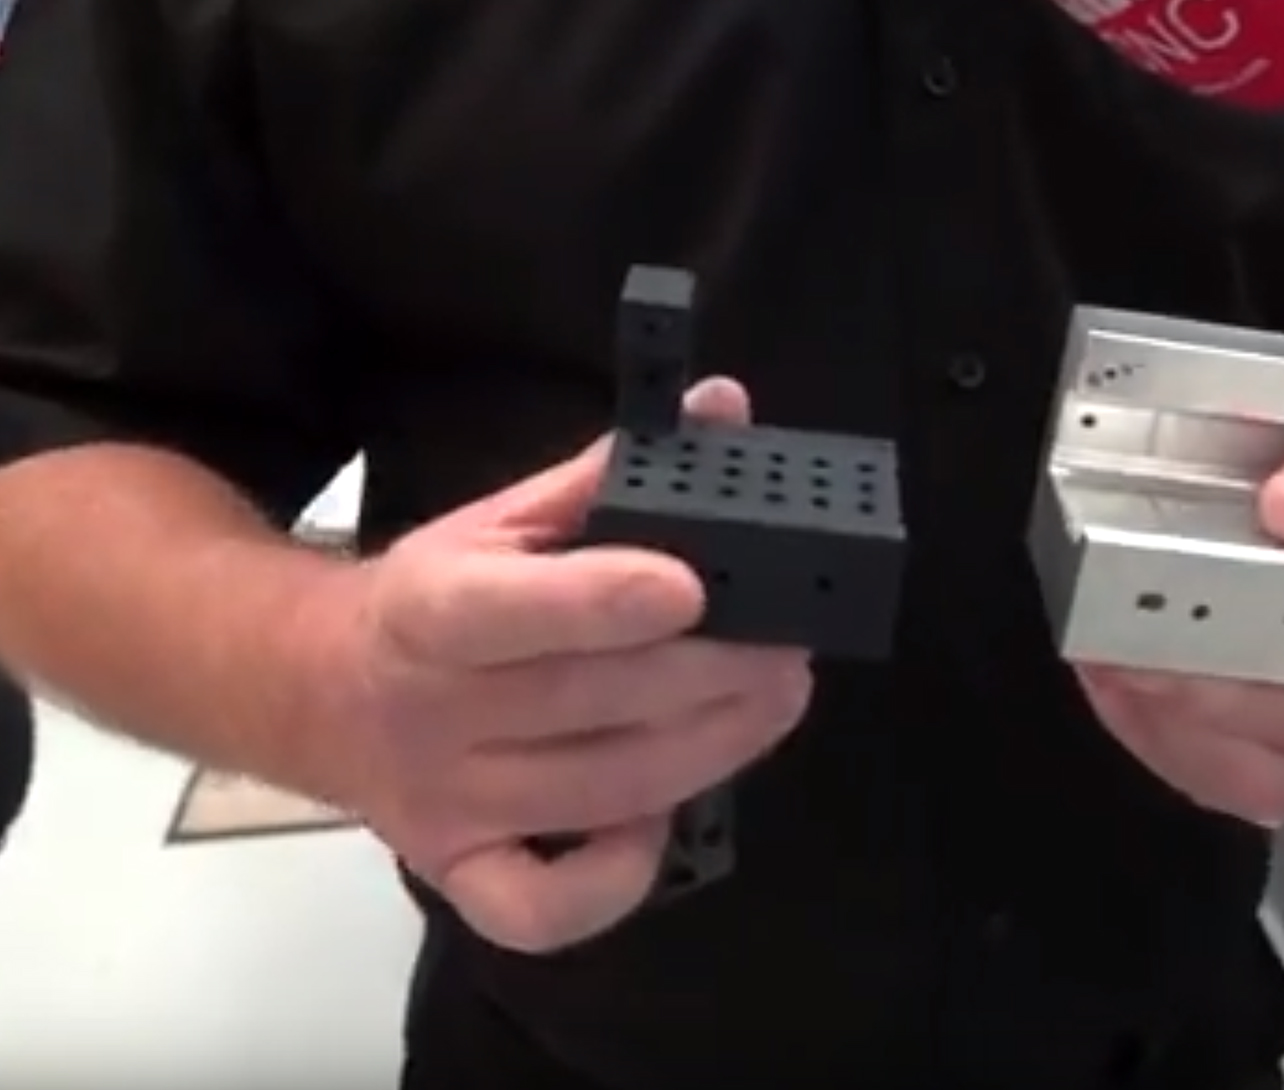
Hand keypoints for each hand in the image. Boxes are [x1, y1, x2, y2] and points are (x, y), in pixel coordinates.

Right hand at [315, 378, 811, 952]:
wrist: (311, 690)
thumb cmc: (430, 600)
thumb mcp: (499, 521)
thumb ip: (610, 473)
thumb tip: (723, 407)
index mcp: (428, 611)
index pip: (510, 614)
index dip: (602, 601)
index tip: (692, 585)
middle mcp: (430, 714)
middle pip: (589, 706)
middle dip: (711, 677)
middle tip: (789, 648)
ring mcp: (443, 805)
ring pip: (597, 793)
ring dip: (709, 750)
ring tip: (774, 700)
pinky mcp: (455, 869)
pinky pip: (540, 908)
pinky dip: (615, 878)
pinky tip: (663, 818)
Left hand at [1075, 441, 1283, 824]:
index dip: (1245, 694)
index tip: (1166, 660)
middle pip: (1275, 765)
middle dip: (1182, 717)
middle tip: (1111, 659)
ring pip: (1241, 784)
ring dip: (1160, 732)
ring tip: (1104, 667)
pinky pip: (1225, 780)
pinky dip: (1165, 738)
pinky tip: (1122, 689)